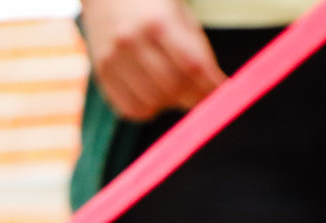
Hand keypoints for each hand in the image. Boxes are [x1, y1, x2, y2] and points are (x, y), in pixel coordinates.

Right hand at [81, 0, 224, 120]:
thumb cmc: (151, 4)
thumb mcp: (179, 16)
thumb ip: (195, 50)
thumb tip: (213, 87)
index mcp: (158, 23)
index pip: (192, 65)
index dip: (211, 85)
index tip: (224, 94)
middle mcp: (132, 43)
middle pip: (172, 87)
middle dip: (195, 98)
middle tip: (205, 98)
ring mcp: (112, 61)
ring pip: (151, 103)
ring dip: (171, 104)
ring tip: (177, 92)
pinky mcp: (101, 74)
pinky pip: (129, 108)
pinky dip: (148, 109)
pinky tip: (155, 97)